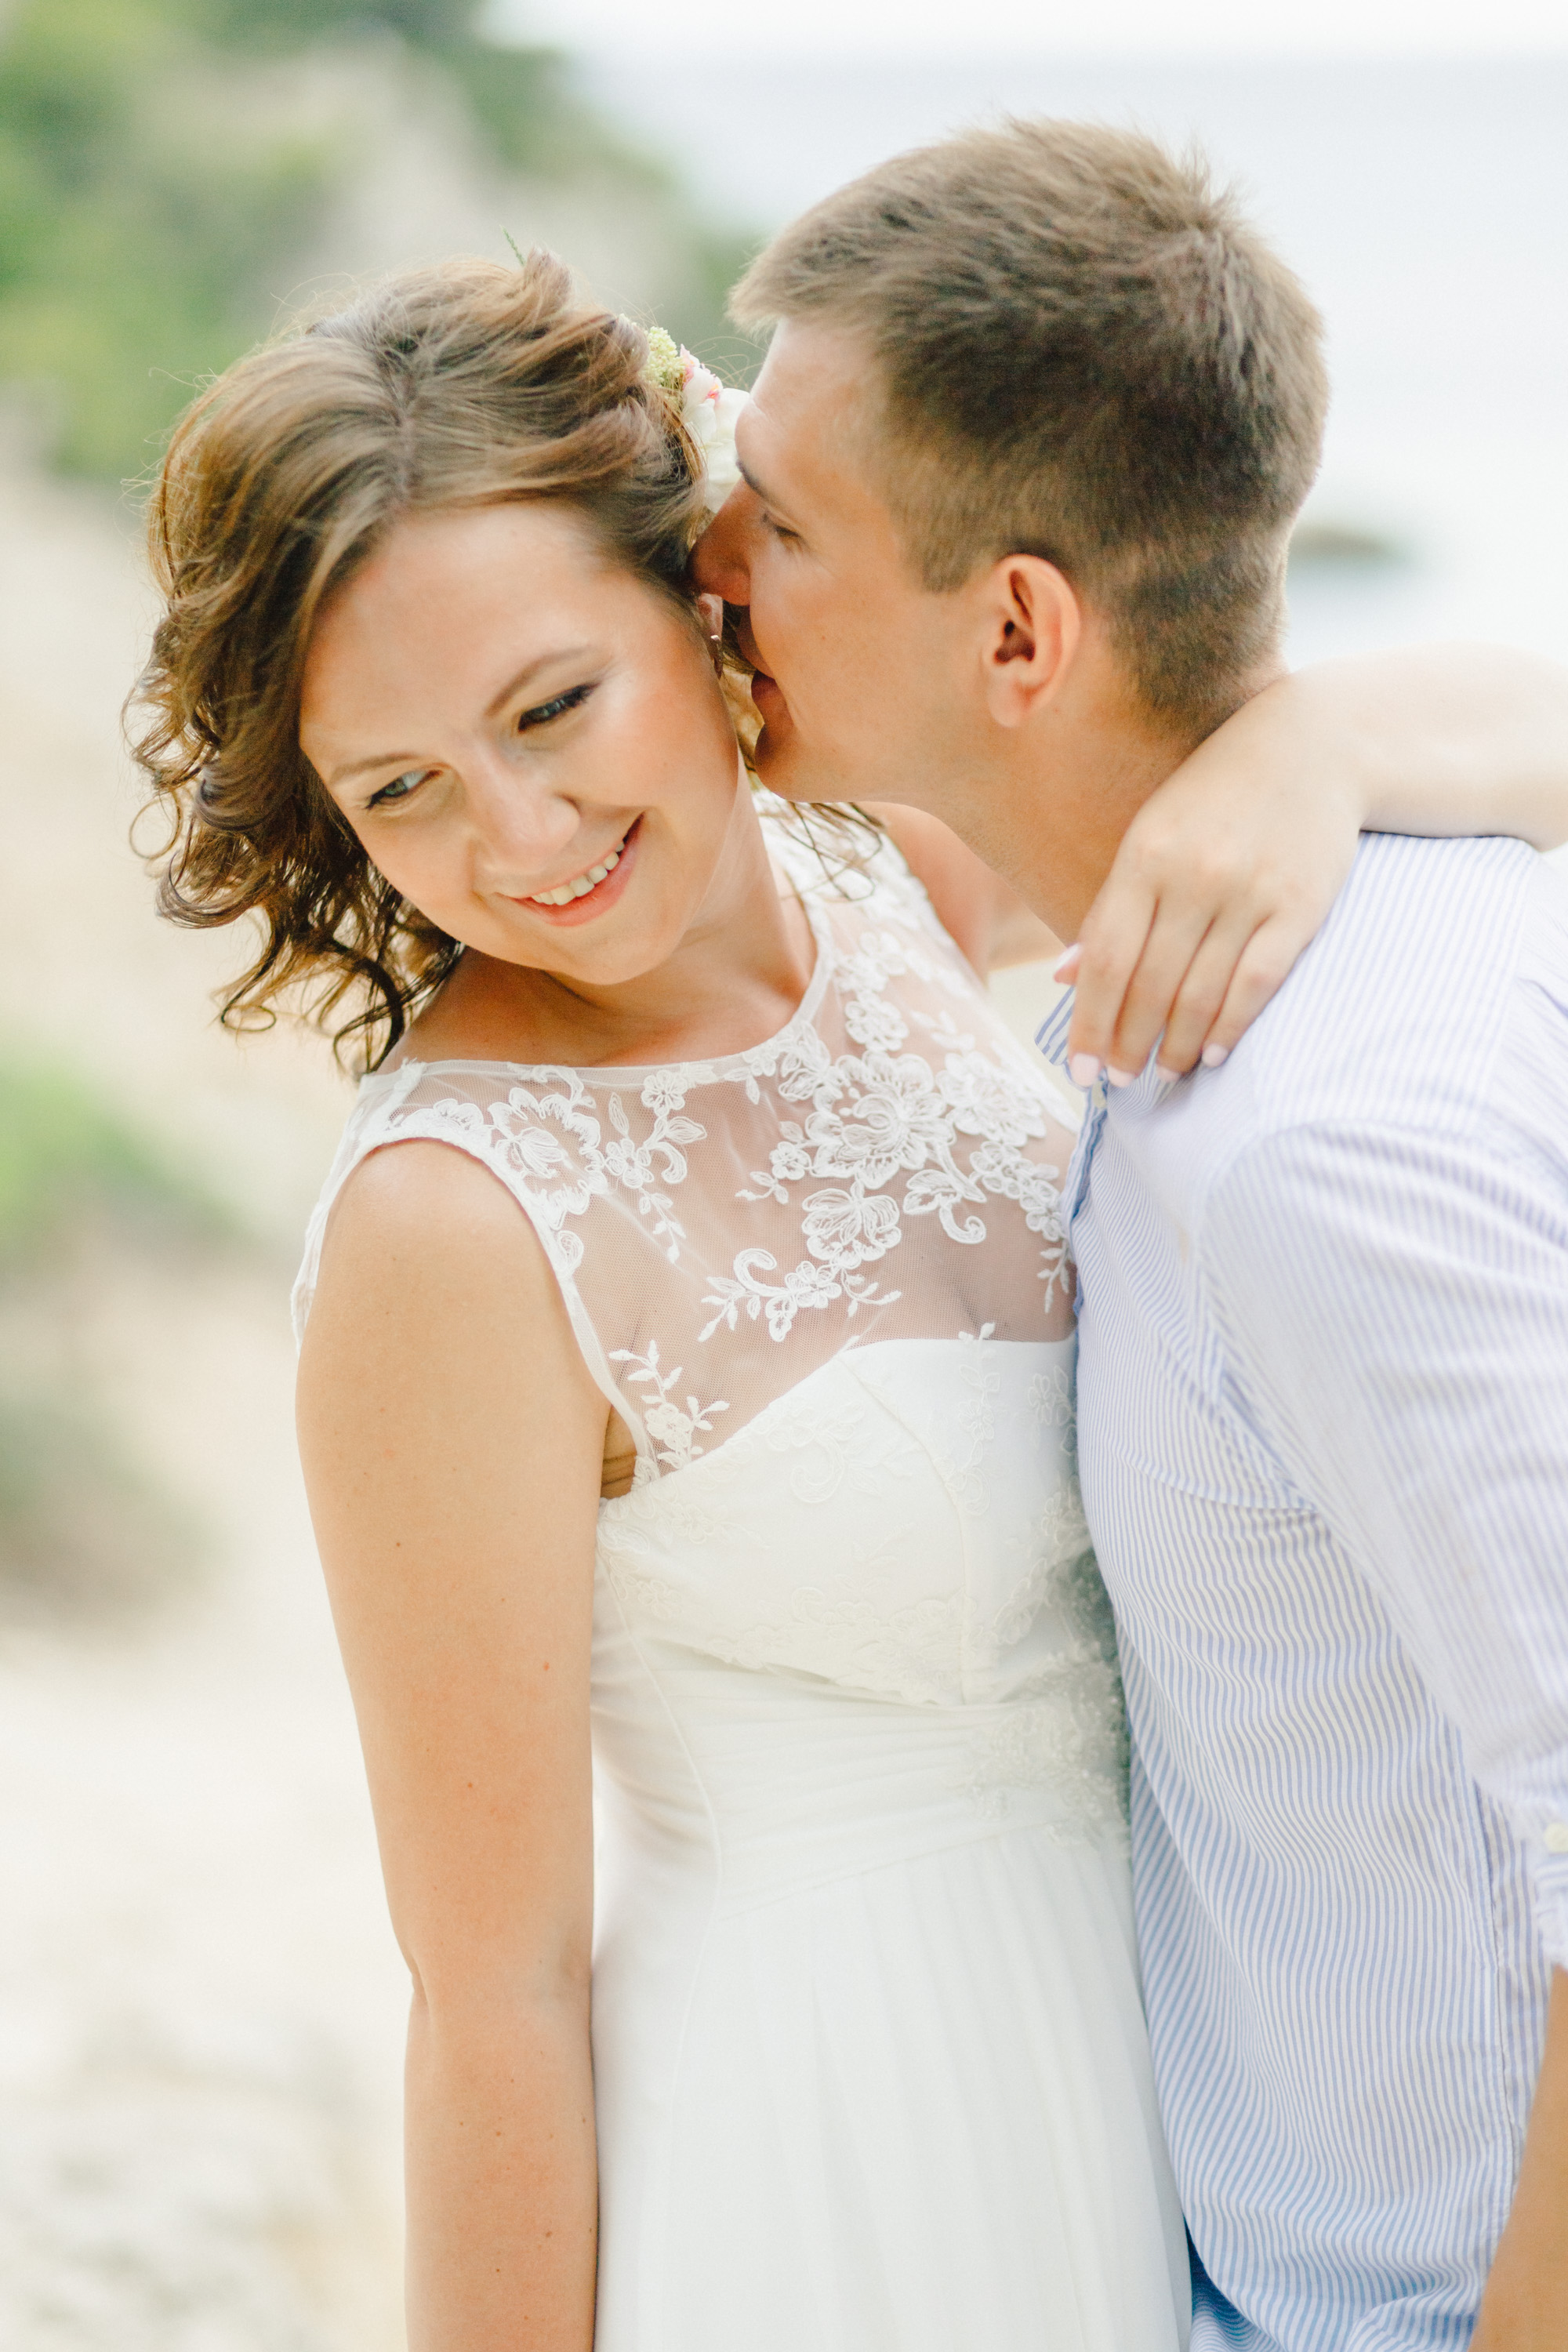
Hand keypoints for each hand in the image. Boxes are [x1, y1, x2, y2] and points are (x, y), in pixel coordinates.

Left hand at [1064, 683, 1364, 1083]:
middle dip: (1128, 1045)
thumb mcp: (1151, 834)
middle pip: (1149, 986)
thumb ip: (1112, 905)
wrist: (1314, 745)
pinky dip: (1232, 1027)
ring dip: (1177, 1046)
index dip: (1090, 1024)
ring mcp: (1248, 892)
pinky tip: (1216, 1054)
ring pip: (1202, 994)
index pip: (1106, 960)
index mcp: (1145, 856)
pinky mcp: (1299, 906)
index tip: (1081, 1072)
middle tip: (1120, 1082)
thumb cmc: (1215, 797)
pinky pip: (1257, 983)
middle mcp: (1193, 876)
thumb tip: (1065, 976)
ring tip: (1164, 1073)